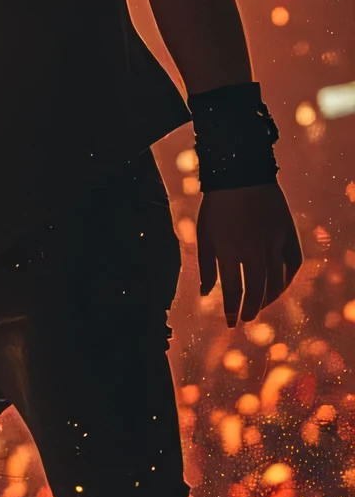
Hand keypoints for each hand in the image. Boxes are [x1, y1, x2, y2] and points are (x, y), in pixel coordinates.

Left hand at [196, 182, 301, 325]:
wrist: (241, 174)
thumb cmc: (216, 206)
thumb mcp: (204, 235)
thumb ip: (206, 267)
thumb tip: (206, 295)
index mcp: (228, 251)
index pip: (232, 291)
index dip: (231, 310)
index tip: (230, 323)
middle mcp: (253, 249)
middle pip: (257, 290)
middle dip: (251, 309)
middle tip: (247, 319)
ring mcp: (274, 241)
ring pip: (277, 280)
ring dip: (270, 298)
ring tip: (261, 306)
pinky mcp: (288, 232)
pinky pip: (293, 262)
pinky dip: (287, 277)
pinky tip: (279, 286)